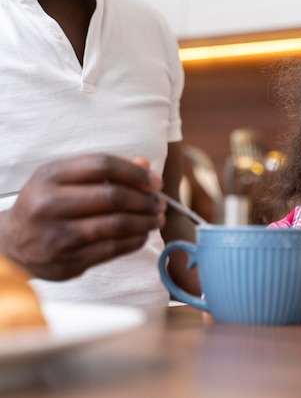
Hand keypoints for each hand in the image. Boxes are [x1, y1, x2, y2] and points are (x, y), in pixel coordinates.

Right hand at [0, 154, 165, 280]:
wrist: (12, 244)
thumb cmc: (46, 205)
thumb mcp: (65, 179)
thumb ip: (104, 171)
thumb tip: (145, 166)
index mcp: (50, 176)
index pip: (102, 165)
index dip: (136, 173)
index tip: (155, 182)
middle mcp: (50, 204)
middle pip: (112, 197)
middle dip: (145, 200)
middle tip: (160, 203)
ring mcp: (57, 235)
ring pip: (116, 225)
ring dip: (145, 222)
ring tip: (157, 219)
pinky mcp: (67, 261)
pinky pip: (112, 249)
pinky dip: (135, 241)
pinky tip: (143, 235)